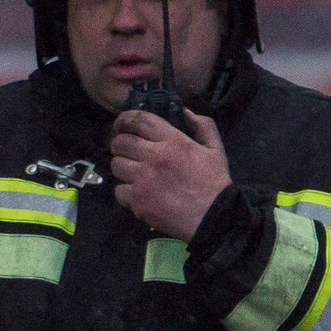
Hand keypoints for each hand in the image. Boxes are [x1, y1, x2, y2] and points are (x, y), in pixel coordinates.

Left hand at [109, 108, 230, 240]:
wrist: (214, 219)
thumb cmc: (215, 183)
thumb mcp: (215, 148)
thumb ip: (202, 125)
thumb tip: (183, 111)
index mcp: (173, 141)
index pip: (140, 120)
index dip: (126, 118)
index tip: (122, 123)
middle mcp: (154, 157)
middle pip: (121, 142)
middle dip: (121, 143)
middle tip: (127, 150)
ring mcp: (143, 180)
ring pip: (116, 165)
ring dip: (122, 166)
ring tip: (131, 171)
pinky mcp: (138, 201)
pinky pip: (119, 190)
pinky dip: (125, 191)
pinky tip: (136, 192)